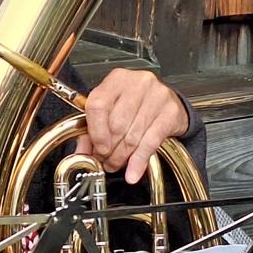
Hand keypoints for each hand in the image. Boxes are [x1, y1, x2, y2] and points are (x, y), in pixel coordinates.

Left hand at [76, 68, 189, 184]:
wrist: (169, 103)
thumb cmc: (137, 104)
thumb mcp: (112, 110)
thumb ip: (92, 130)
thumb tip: (82, 153)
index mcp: (117, 79)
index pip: (98, 105)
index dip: (95, 131)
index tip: (96, 148)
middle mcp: (137, 83)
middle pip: (116, 124)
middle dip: (109, 149)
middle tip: (105, 160)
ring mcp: (157, 95)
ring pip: (132, 136)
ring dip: (122, 156)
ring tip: (116, 164)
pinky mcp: (171, 112)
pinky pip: (150, 142)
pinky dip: (139, 161)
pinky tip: (133, 172)